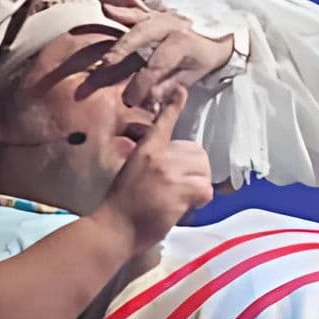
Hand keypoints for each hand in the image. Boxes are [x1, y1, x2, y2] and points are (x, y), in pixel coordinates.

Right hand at [95, 87, 212, 252]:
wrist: (114, 227)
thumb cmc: (120, 204)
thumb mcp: (131, 171)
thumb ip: (151, 160)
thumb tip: (171, 161)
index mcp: (146, 149)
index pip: (163, 122)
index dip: (174, 105)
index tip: (181, 90)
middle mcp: (160, 156)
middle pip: (197, 152)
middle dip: (196, 170)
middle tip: (184, 186)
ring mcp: (170, 173)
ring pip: (203, 172)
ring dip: (198, 186)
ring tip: (184, 198)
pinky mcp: (180, 191)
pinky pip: (204, 189)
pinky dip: (201, 200)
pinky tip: (188, 207)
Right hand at [101, 2, 234, 108]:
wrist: (223, 36)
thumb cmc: (204, 58)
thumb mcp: (192, 77)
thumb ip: (168, 87)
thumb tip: (148, 98)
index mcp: (183, 44)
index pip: (157, 65)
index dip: (141, 84)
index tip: (129, 100)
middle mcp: (174, 26)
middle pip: (145, 34)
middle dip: (124, 47)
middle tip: (106, 62)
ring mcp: (165, 16)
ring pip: (142, 16)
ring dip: (122, 15)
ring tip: (106, 11)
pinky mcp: (158, 12)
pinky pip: (142, 4)